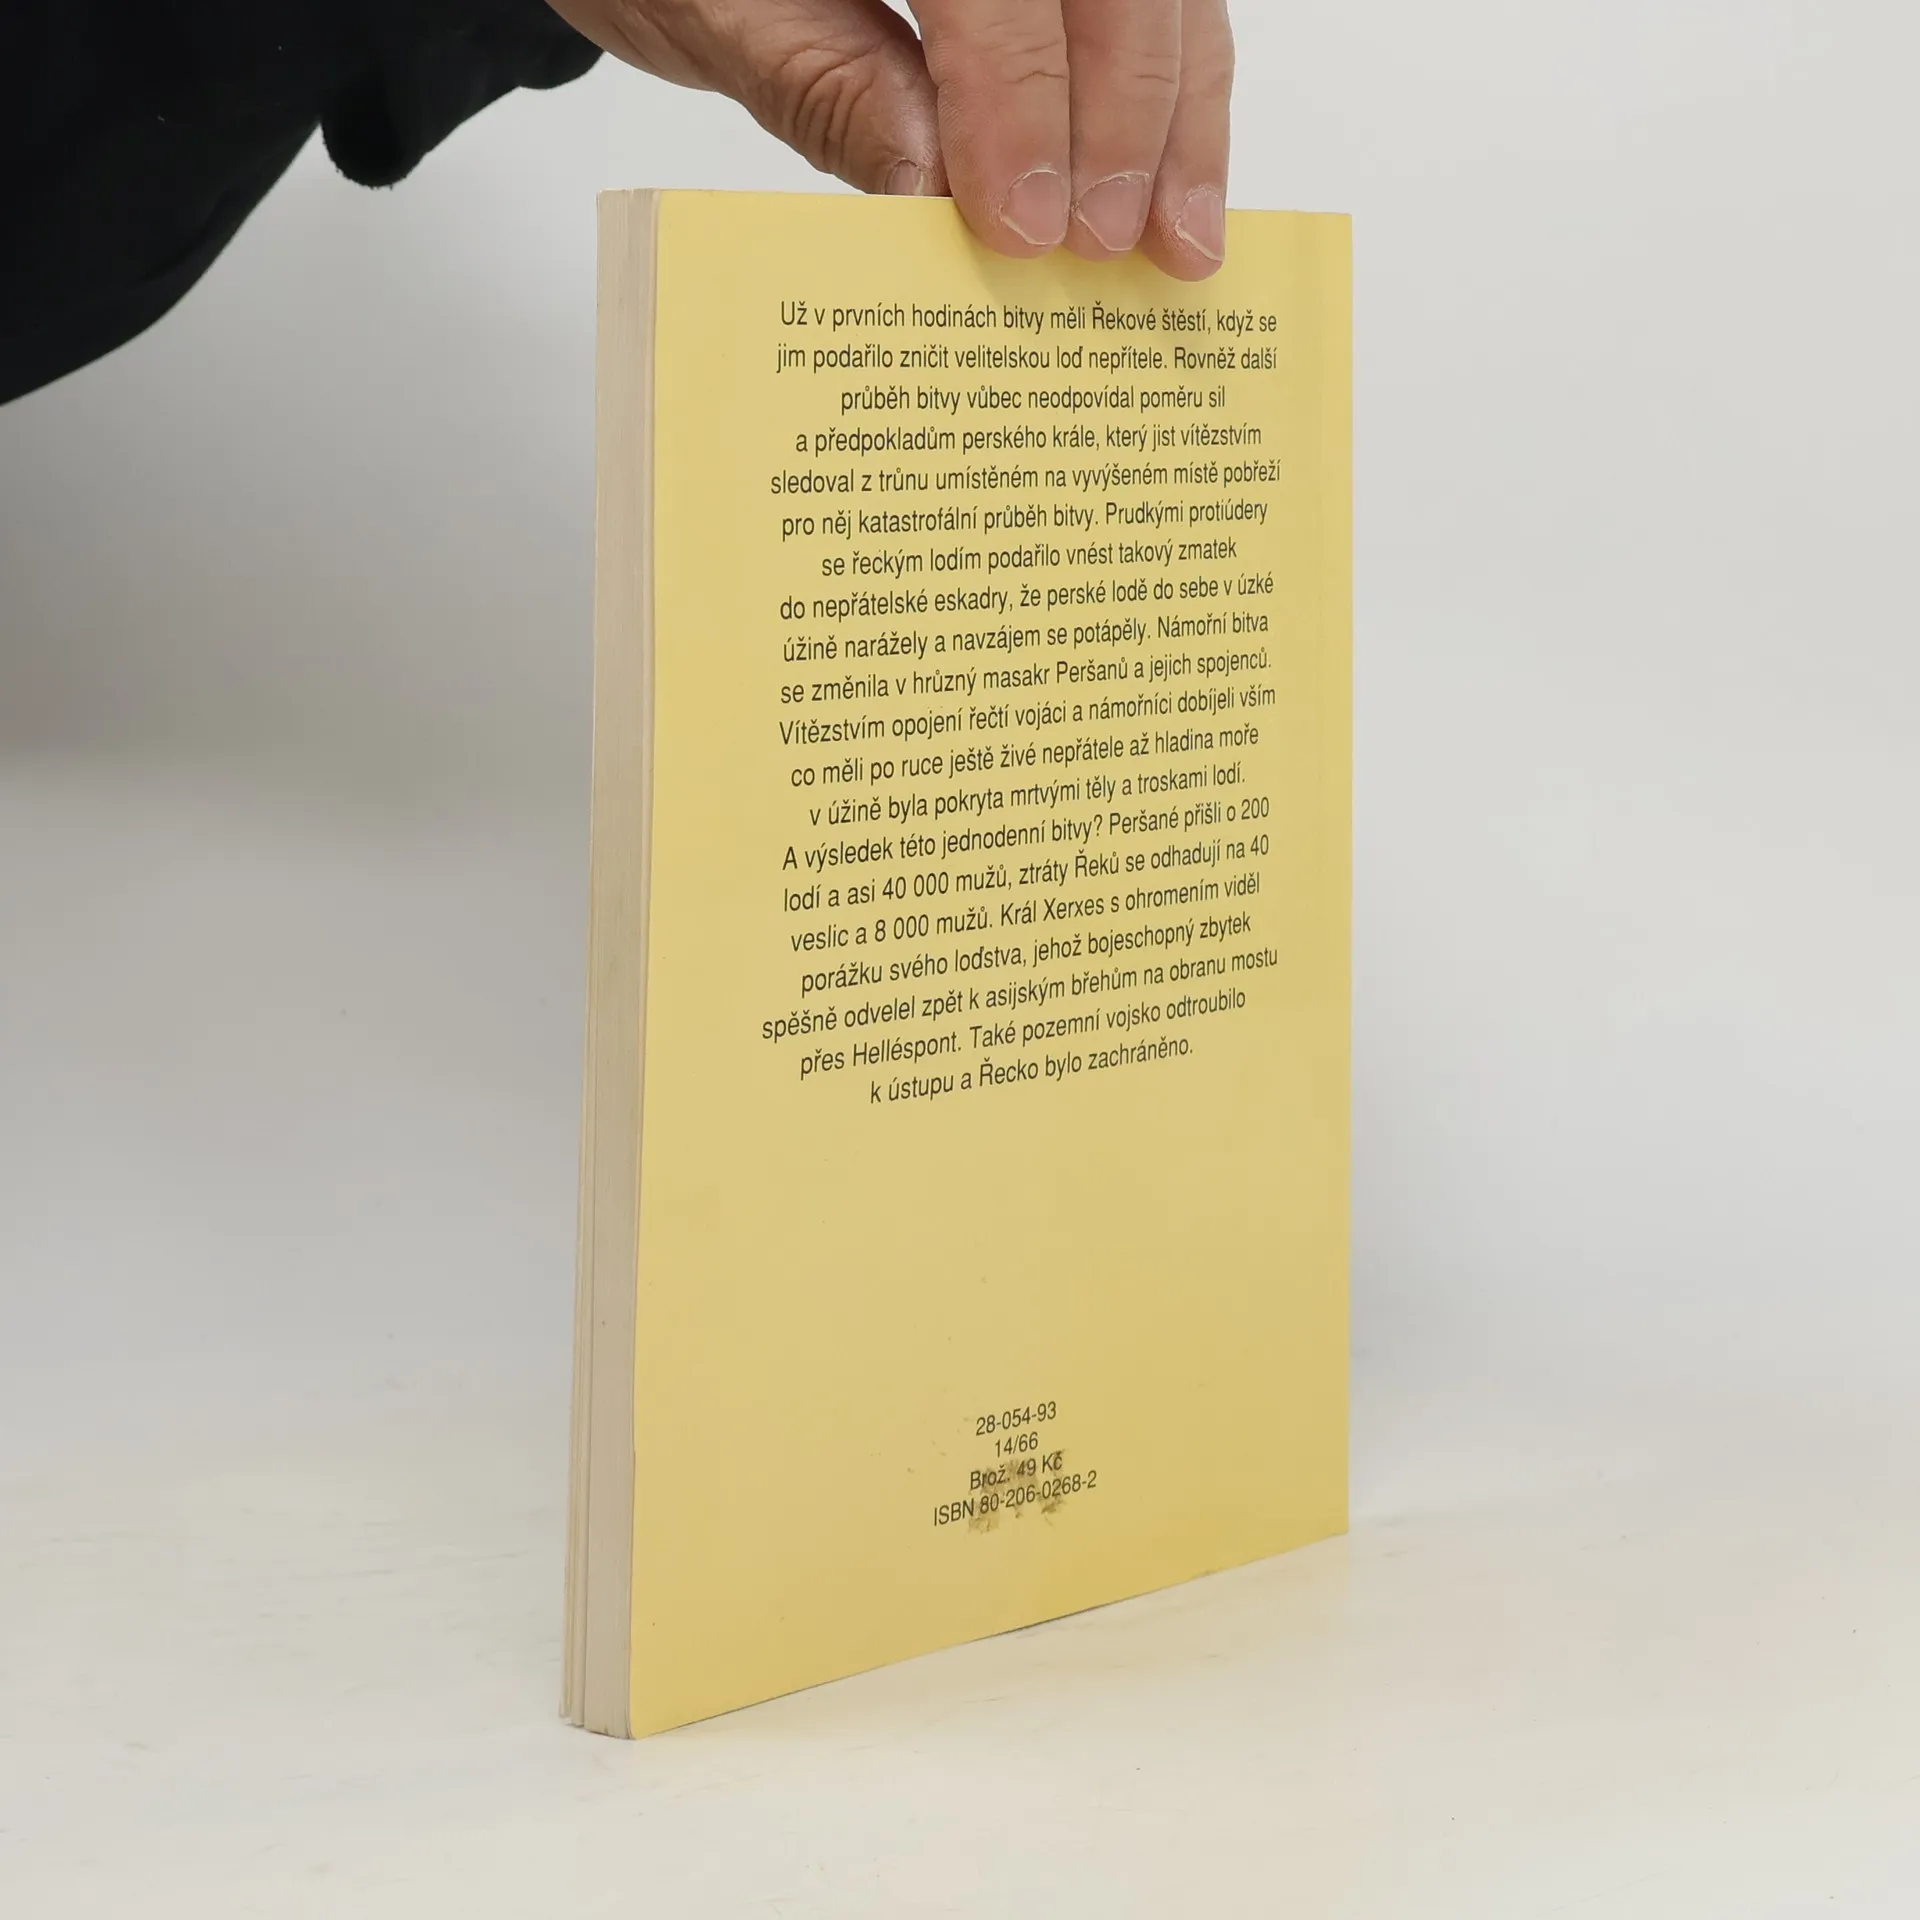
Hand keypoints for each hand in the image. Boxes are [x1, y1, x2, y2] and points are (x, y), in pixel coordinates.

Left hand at [545, 0, 1233, 277]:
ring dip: (1179, 108)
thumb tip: (941, 200)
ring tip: (1180, 236)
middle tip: (1112, 243)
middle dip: (1129, 110)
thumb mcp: (719, 16)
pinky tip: (1172, 180)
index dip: (1022, 101)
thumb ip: (834, 91)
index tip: (1024, 226)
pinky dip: (1168, 84)